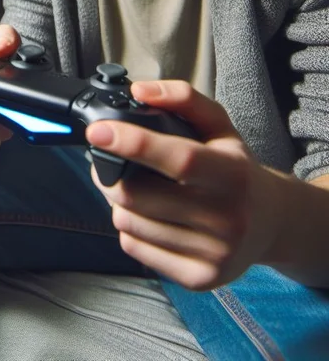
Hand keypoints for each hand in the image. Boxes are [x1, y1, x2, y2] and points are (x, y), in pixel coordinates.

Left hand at [87, 80, 286, 290]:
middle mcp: (227, 218)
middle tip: (108, 161)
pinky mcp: (198, 278)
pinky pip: (134, 247)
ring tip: (134, 188)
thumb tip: (139, 91)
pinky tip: (148, 215)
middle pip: (137, 194)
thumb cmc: (235, 167)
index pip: (178, 159)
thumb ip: (181, 98)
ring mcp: (213, 254)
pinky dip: (128, 227)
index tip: (97, 131)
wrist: (272, 223)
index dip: (132, 143)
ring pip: (129, 222)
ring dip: (117, 200)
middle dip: (109, 173)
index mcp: (232, 174)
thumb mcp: (218, 125)